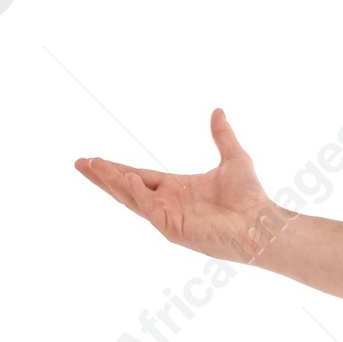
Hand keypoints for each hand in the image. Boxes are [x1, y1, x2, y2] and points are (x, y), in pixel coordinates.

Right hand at [75, 109, 285, 264]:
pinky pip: (150, 210)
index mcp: (177, 189)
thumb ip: (222, 136)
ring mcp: (170, 218)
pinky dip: (138, 194)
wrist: (263, 223)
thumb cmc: (251, 198)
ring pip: (133, 199)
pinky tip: (127, 179)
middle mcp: (169, 204)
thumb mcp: (234, 158)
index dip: (116, 169)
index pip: (139, 176)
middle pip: (127, 189)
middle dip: (103, 177)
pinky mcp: (175, 229)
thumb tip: (218, 112)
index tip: (94, 159)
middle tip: (79, 163)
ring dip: (113, 183)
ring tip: (93, 167)